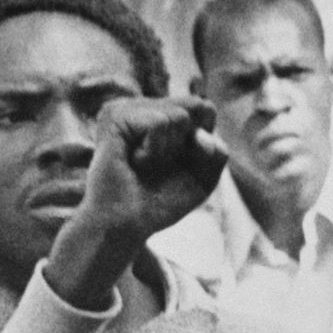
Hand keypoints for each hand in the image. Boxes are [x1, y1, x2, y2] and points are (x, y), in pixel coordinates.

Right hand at [75, 96, 226, 243]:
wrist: (124, 225)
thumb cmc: (159, 202)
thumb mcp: (203, 178)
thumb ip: (217, 153)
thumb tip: (201, 134)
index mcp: (162, 115)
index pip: (205, 107)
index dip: (203, 140)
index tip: (180, 163)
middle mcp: (144, 106)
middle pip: (197, 106)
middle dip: (188, 145)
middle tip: (158, 164)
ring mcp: (127, 107)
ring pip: (179, 114)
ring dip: (168, 150)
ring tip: (142, 163)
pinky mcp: (114, 115)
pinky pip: (159, 122)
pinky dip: (154, 149)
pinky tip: (133, 160)